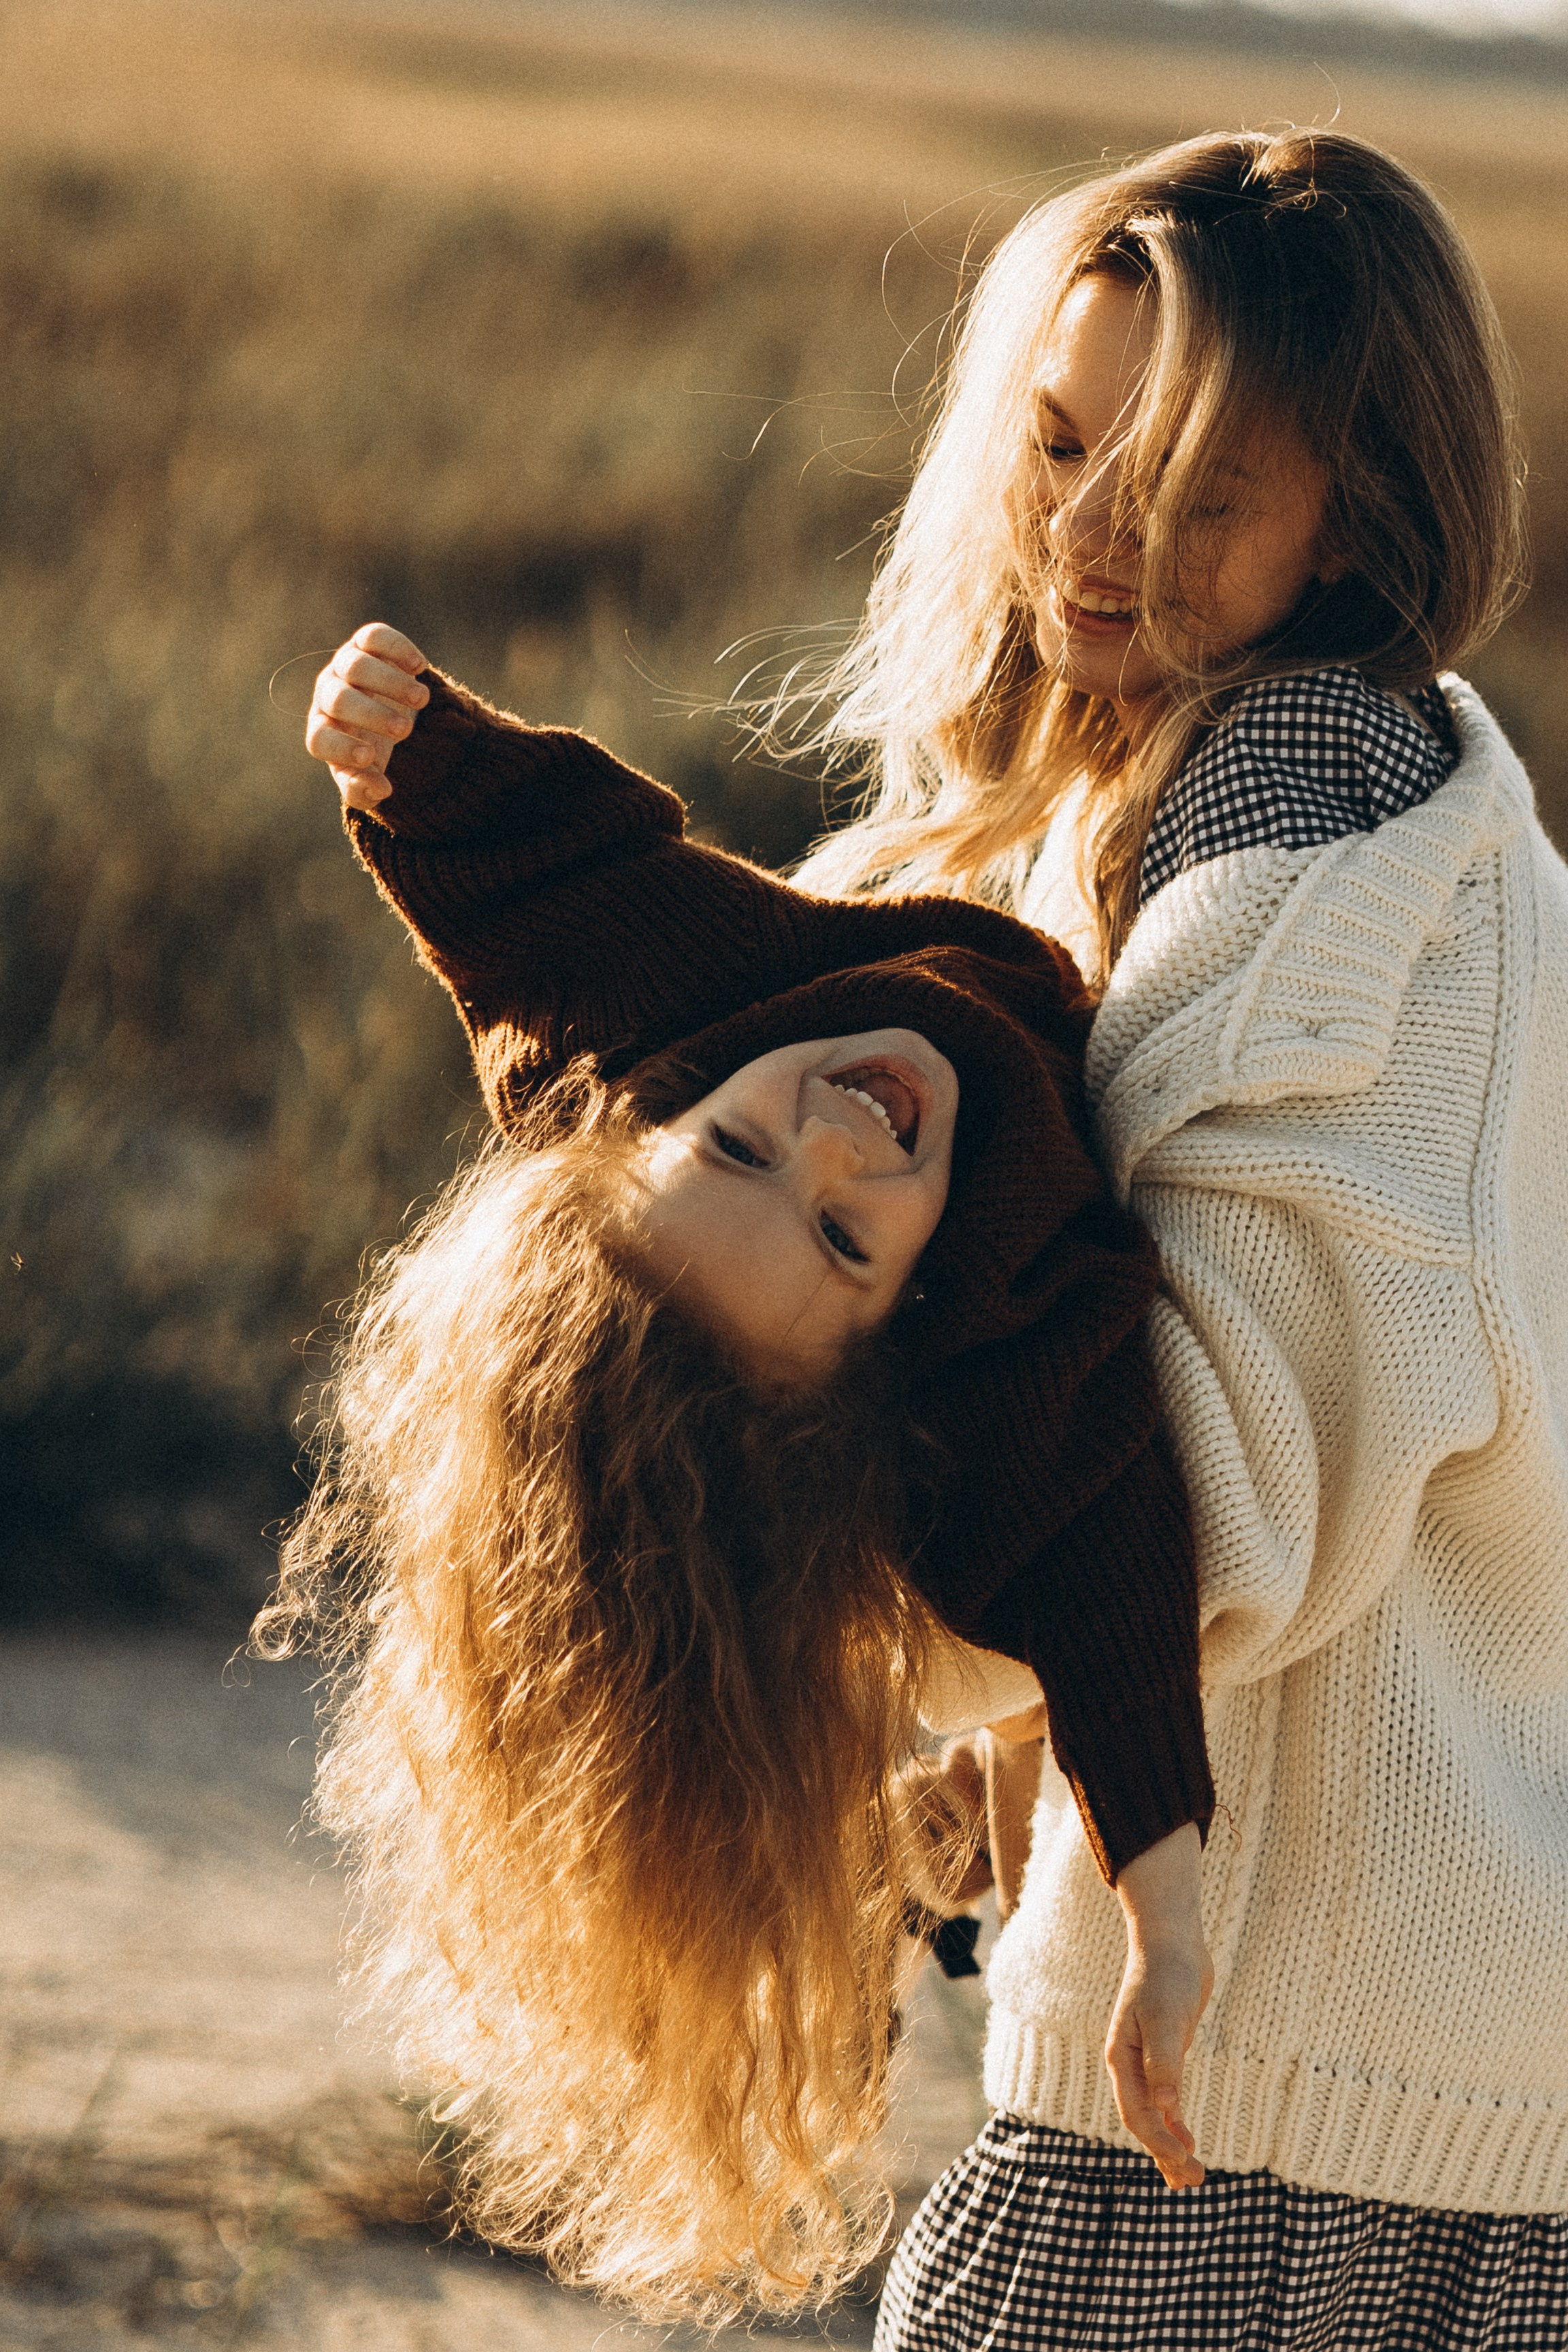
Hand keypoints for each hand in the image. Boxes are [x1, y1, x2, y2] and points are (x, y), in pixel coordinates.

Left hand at [305, 622, 429, 810]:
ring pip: (355, 665)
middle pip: (337, 699)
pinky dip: (396, 648)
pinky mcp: (366, 643)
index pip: (321, 739)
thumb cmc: (375, 750)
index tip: (370, 758)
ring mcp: (345, 666)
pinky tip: (420, 668)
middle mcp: (328, 695)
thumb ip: (367, 792)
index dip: (341, 749)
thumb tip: (380, 789)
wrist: (389, 714)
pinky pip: (374, 637)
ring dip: (389, 683)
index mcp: (324, 731)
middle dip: (371, 715)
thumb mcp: (369, 778)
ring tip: (422, 701)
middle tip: (404, 731)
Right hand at [1105, 1821, 1212, 2191]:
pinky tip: (1189, 2138)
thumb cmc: (1167, 1975)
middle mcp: (1130, 2065)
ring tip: (1189, 2178)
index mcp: (1122, 2058)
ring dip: (1170, 2145)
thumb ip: (1165, 2060)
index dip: (1160, 2142)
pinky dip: (1176, 2122)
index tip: (1186, 2160)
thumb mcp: (1167, 2016)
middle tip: (1192, 2183)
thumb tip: (1168, 2106)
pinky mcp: (1165, 2055)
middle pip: (1143, 2121)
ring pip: (1155, 2115)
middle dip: (1165, 2154)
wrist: (1173, 1942)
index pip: (1136, 2113)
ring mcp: (1147, 2061)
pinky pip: (1166, 2099)